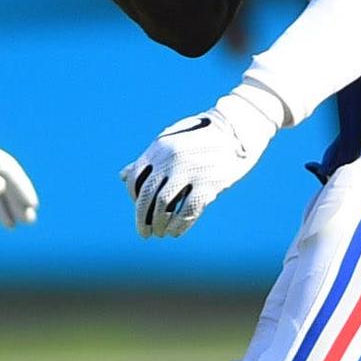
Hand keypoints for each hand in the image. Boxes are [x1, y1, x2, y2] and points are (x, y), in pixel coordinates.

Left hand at [121, 77, 290, 236]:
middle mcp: (170, 160)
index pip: (136, 179)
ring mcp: (189, 172)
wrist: (238, 127)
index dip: (134, 198)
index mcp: (159, 148)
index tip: (140, 209)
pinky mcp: (209, 183)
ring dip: (159, 225)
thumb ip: (149, 160)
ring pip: (164, 207)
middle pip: (146, 196)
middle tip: (144, 233)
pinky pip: (187, 211)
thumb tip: (122, 176)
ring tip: (160, 233)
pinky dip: (179, 226)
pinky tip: (176, 233)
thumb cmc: (202, 134)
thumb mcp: (171, 140)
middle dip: (142, 219)